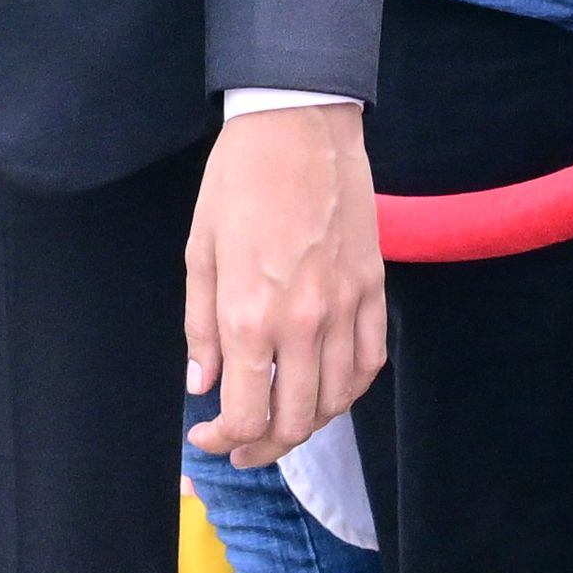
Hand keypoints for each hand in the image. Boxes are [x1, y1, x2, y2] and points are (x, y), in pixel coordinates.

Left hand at [184, 102, 381, 469]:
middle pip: (294, 421)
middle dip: (263, 447)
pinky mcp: (373, 289)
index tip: (207, 435)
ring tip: (282, 423)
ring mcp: (345, 308)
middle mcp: (302, 323)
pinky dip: (349, 391)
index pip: (245, 414)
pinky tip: (327, 392)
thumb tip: (201, 384)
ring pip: (336, 400)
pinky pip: (370, 362)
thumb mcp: (199, 252)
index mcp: (249, 316)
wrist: (298, 125)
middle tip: (241, 447)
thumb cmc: (239, 180)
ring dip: (307, 425)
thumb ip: (200, 327)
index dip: (223, 440)